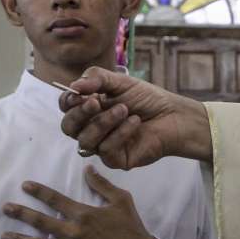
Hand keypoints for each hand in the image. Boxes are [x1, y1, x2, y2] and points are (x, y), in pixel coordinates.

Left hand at [1, 166, 159, 238]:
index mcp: (84, 213)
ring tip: (4, 236)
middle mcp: (75, 232)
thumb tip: (87, 168)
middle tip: (6, 207)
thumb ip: (102, 184)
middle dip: (22, 213)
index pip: (56, 199)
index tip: (25, 185)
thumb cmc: (131, 227)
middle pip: (43, 221)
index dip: (39, 191)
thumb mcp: (121, 200)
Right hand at [59, 67, 212, 168]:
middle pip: (68, 127)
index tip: (78, 93)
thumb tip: (74, 86)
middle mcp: (92, 128)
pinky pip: (106, 150)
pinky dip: (120, 133)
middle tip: (95, 102)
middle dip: (79, 114)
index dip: (67, 101)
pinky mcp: (116, 159)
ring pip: (85, 141)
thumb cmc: (147, 98)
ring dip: (103, 123)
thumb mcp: (120, 82)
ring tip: (124, 109)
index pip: (66, 107)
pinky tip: (135, 122)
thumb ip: (97, 79)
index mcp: (89, 108)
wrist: (173, 115)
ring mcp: (102, 145)